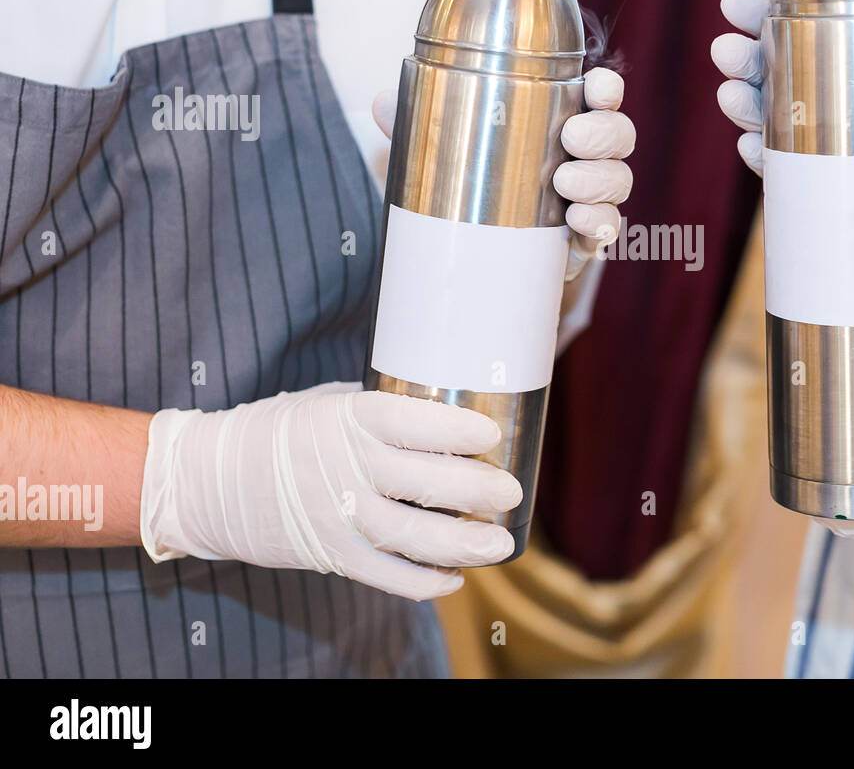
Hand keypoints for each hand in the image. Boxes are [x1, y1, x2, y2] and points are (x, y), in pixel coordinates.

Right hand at [140, 383, 522, 599]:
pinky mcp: (330, 553)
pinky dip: (425, 582)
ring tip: (501, 543)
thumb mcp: (329, 404)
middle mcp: (345, 467)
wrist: (208, 481)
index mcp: (348, 419)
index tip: (491, 434)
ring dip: (465, 543)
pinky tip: (453, 576)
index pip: (414, 423)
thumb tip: (444, 420)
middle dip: (480, 490)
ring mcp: (337, 515)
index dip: (458, 430)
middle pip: (427, 481)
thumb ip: (381, 414)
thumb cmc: (278, 433)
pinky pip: (387, 575)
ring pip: (415, 536)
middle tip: (512, 492)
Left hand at [372, 66, 634, 280]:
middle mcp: (584, 159)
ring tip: (565, 182)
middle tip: (571, 137)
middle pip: (618, 137)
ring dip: (601, 179)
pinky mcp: (582, 242)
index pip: (599, 99)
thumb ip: (416, 123)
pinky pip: (607, 231)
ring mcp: (587, 200)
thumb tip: (382, 104)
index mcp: (560, 122)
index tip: (597, 85)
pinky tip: (581, 223)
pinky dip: (601, 224)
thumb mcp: (439, 149)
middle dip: (604, 132)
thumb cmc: (463, 184)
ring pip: (618, 182)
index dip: (607, 90)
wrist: (469, 253)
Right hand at [710, 0, 853, 231]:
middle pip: (765, 66)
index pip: (793, 23)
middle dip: (739, 56)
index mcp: (846, 50)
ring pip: (762, 113)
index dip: (758, 10)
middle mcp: (821, 89)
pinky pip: (778, 165)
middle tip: (728, 50)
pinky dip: (761, 155)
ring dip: (740, 103)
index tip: (735, 4)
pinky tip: (754, 146)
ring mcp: (814, 133)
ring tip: (732, 96)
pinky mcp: (816, 174)